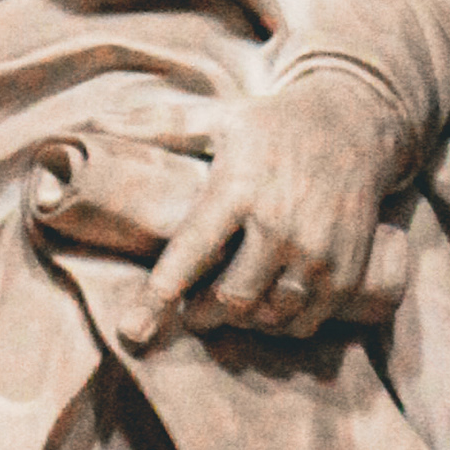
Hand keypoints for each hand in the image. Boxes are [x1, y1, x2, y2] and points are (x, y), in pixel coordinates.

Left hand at [117, 69, 406, 346]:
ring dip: (246, 321)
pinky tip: (272, 310)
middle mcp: (279, 223)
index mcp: (238, 188)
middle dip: (204, 314)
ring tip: (234, 305)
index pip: (191, 252)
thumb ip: (156, 125)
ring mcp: (318, 249)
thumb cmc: (272, 124)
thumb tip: (94, 122)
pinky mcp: (348, 266)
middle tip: (194, 310)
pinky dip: (286, 325)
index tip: (133, 331)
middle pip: (232, 299)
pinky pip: (310, 320)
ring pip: (271, 315)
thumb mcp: (217, 118)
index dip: (159, 296)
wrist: (355, 123)